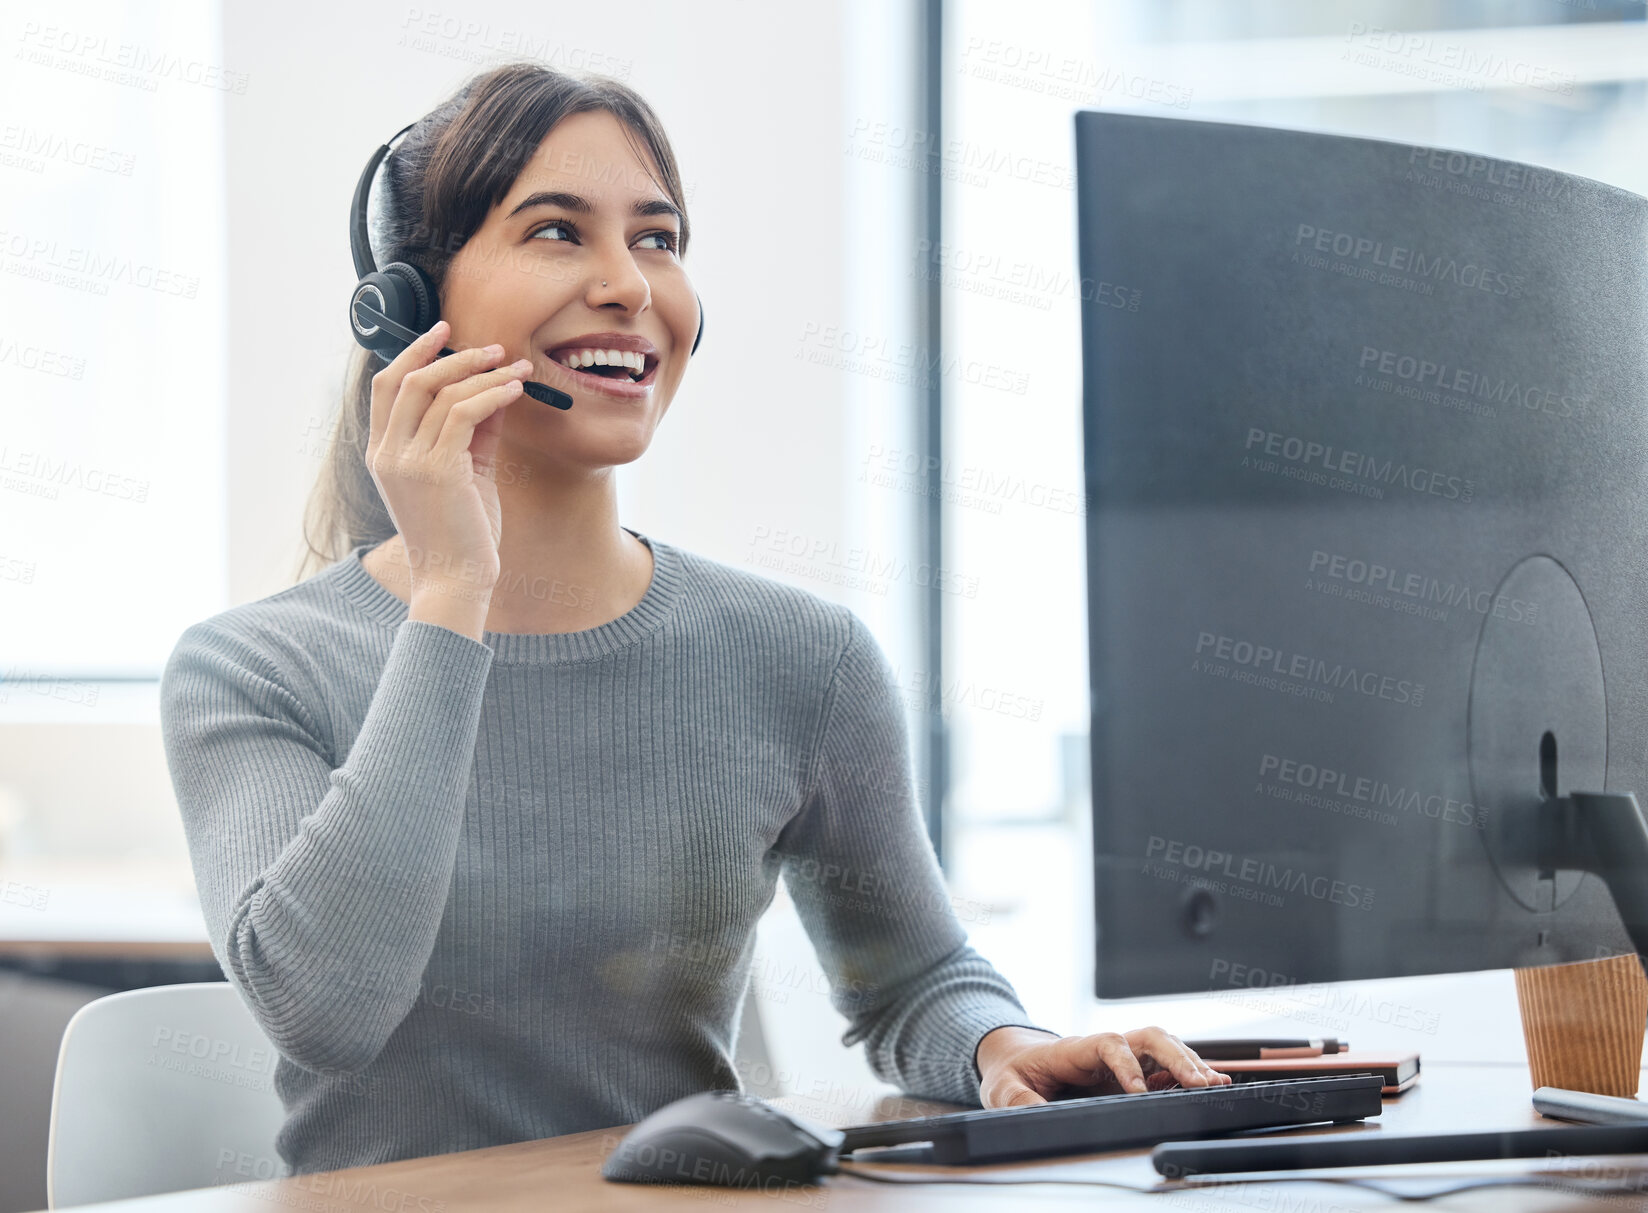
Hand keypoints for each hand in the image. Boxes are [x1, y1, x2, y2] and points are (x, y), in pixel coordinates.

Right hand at [364, 319, 532, 598]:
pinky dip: (492, 394)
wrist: (455, 581)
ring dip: (484, 373)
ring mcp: (407, 461)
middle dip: (453, 355)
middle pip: (411, 380)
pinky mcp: (436, 470)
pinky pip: (464, 414)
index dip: (414, 353)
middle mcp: (387, 453)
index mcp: (383, 453)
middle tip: (493, 346)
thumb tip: (494, 389)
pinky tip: (515, 390)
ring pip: (442, 394)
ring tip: (517, 367)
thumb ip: (472, 432)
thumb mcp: (464, 473)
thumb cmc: (462, 533)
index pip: (387, 386)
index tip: (445, 332)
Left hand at [976, 1025, 1231, 1108]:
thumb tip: (1035, 1113)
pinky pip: (1163, 1066)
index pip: (1107, 1044)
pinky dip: (1187, 1072)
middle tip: (1198, 1082)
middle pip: (1146, 1038)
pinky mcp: (1129, 1071)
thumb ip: (1017, 1101)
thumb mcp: (1003, 1088)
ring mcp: (1119, 1058)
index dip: (1126, 1064)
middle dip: (1174, 1057)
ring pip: (1161, 1047)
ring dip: (1187, 1062)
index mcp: (1074, 1049)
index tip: (1137, 1090)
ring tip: (1213, 1084)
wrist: (1017, 1060)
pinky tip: (1210, 1084)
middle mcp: (1103, 1048)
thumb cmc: (1013, 1071)